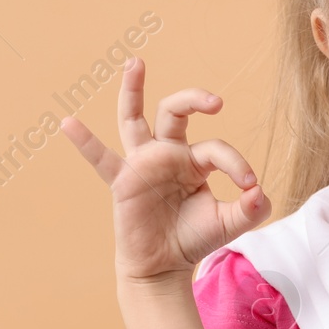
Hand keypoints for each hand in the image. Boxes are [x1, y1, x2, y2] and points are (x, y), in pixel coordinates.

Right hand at [62, 56, 270, 286]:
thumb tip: (260, 192)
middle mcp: (168, 153)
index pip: (216, 149)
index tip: (250, 186)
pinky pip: (100, 159)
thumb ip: (250, 209)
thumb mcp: (229, 223)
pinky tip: (68, 123)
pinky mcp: (123, 181)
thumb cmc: (194, 238)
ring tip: (135, 62)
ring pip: (134, 119)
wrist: (164, 265)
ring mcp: (143, 163)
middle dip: (194, 99)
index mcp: (194, 159)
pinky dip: (84, 142)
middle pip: (175, 112)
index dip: (236, 164)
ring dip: (133, 90)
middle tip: (216, 101)